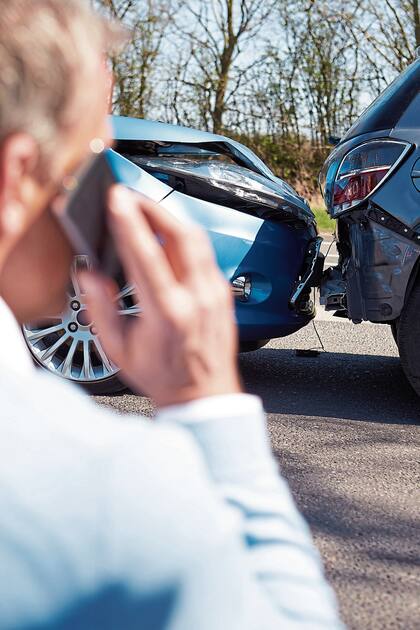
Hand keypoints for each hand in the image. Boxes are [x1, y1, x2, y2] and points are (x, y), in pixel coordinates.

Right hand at [81, 185, 241, 406]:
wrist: (204, 395)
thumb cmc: (163, 376)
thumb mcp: (120, 350)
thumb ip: (101, 309)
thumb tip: (89, 275)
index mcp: (167, 313)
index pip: (146, 256)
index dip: (129, 222)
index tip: (117, 199)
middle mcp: (196, 299)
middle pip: (180, 235)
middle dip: (153, 207)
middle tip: (131, 196)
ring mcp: (214, 294)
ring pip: (197, 240)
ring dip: (171, 218)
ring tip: (148, 209)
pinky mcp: (223, 293)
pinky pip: (206, 254)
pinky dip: (186, 237)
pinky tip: (170, 236)